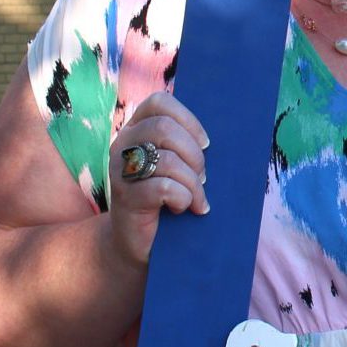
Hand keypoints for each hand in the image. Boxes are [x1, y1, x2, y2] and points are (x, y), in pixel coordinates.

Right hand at [102, 91, 210, 267]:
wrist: (138, 244)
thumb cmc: (164, 200)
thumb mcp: (176, 167)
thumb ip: (185, 146)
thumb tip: (225, 132)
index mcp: (136, 130)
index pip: (159, 103)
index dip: (188, 120)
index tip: (205, 145)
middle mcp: (123, 146)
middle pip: (164, 129)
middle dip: (193, 154)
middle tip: (202, 178)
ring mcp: (121, 172)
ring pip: (166, 160)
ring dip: (192, 182)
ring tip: (196, 198)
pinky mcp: (125, 198)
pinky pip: (163, 188)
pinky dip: (183, 198)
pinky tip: (184, 208)